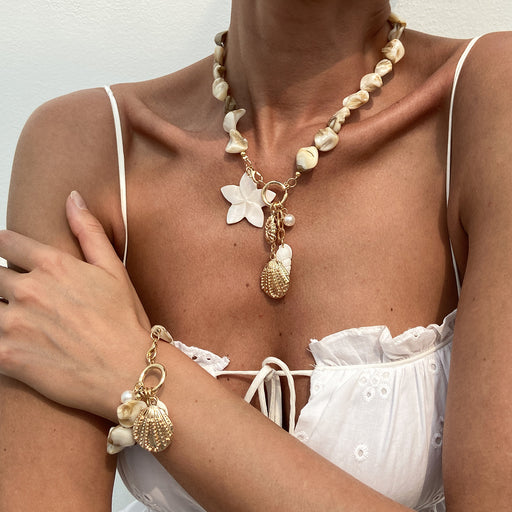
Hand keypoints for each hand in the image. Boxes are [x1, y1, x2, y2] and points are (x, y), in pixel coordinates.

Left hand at [0, 191, 149, 419]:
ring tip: (24, 323)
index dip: (6, 247)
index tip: (11, 257)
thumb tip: (72, 198)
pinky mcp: (7, 355)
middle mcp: (29, 289)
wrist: (128, 371)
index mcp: (53, 265)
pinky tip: (17, 342)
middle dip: (4, 283)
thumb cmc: (125, 321)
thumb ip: (89, 231)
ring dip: (3, 312)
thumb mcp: (114, 270)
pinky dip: (0, 338)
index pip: (6, 242)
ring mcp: (14, 323)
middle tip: (27, 300)